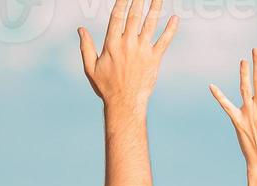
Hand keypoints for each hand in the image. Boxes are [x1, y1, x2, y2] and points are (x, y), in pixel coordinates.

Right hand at [79, 0, 178, 118]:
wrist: (125, 104)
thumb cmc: (107, 88)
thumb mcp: (90, 68)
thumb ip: (86, 47)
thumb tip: (80, 29)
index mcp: (111, 44)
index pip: (117, 16)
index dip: (122, 2)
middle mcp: (128, 45)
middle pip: (134, 16)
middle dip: (139, 0)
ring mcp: (142, 51)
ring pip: (150, 24)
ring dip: (155, 8)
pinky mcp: (154, 60)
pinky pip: (164, 42)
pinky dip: (170, 30)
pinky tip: (175, 19)